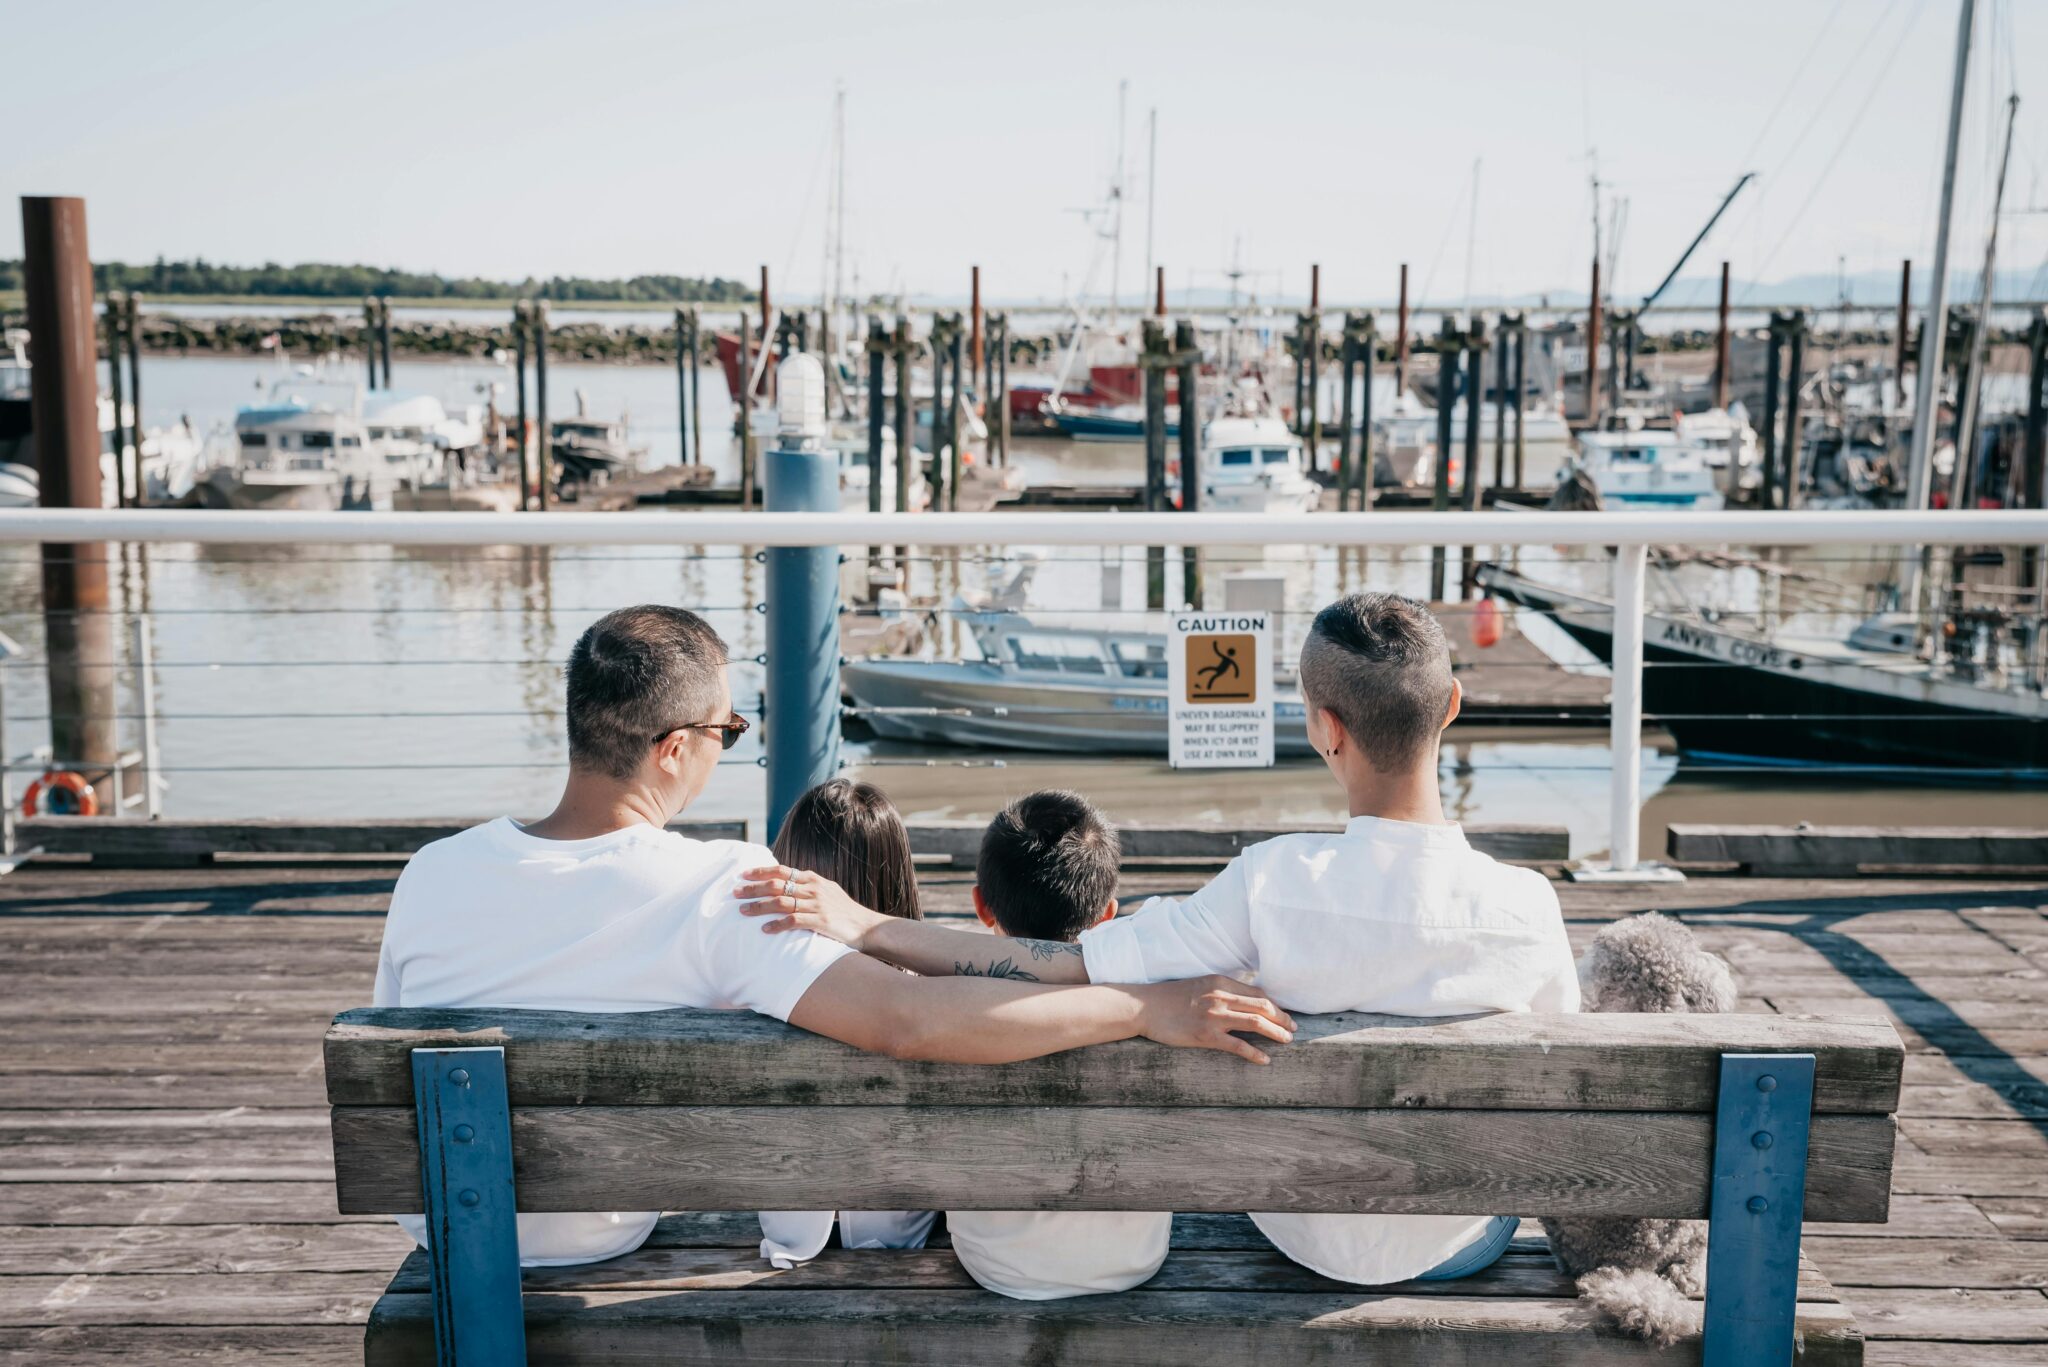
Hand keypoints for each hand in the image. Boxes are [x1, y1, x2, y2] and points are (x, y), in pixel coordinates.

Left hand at [736, 864, 890, 950]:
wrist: (867, 926)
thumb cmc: (844, 911)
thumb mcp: (827, 891)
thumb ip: (807, 886)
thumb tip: (785, 883)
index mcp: (813, 879)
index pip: (782, 870)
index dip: (761, 871)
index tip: (743, 874)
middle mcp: (813, 888)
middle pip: (777, 884)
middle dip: (753, 888)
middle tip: (734, 892)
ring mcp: (817, 904)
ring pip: (781, 902)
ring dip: (759, 907)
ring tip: (742, 911)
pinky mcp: (821, 921)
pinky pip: (794, 921)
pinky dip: (777, 925)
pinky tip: (765, 930)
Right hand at [1133, 976, 1295, 1064]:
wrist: (1145, 1007)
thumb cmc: (1170, 997)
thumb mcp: (1200, 986)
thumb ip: (1221, 991)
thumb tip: (1242, 1001)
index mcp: (1220, 982)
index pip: (1257, 992)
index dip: (1274, 1004)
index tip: (1283, 1014)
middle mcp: (1221, 996)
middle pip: (1262, 1005)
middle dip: (1282, 1017)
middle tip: (1293, 1028)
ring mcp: (1214, 1016)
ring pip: (1256, 1022)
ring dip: (1276, 1032)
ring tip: (1287, 1040)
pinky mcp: (1205, 1035)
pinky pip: (1237, 1045)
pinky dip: (1255, 1053)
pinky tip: (1265, 1060)